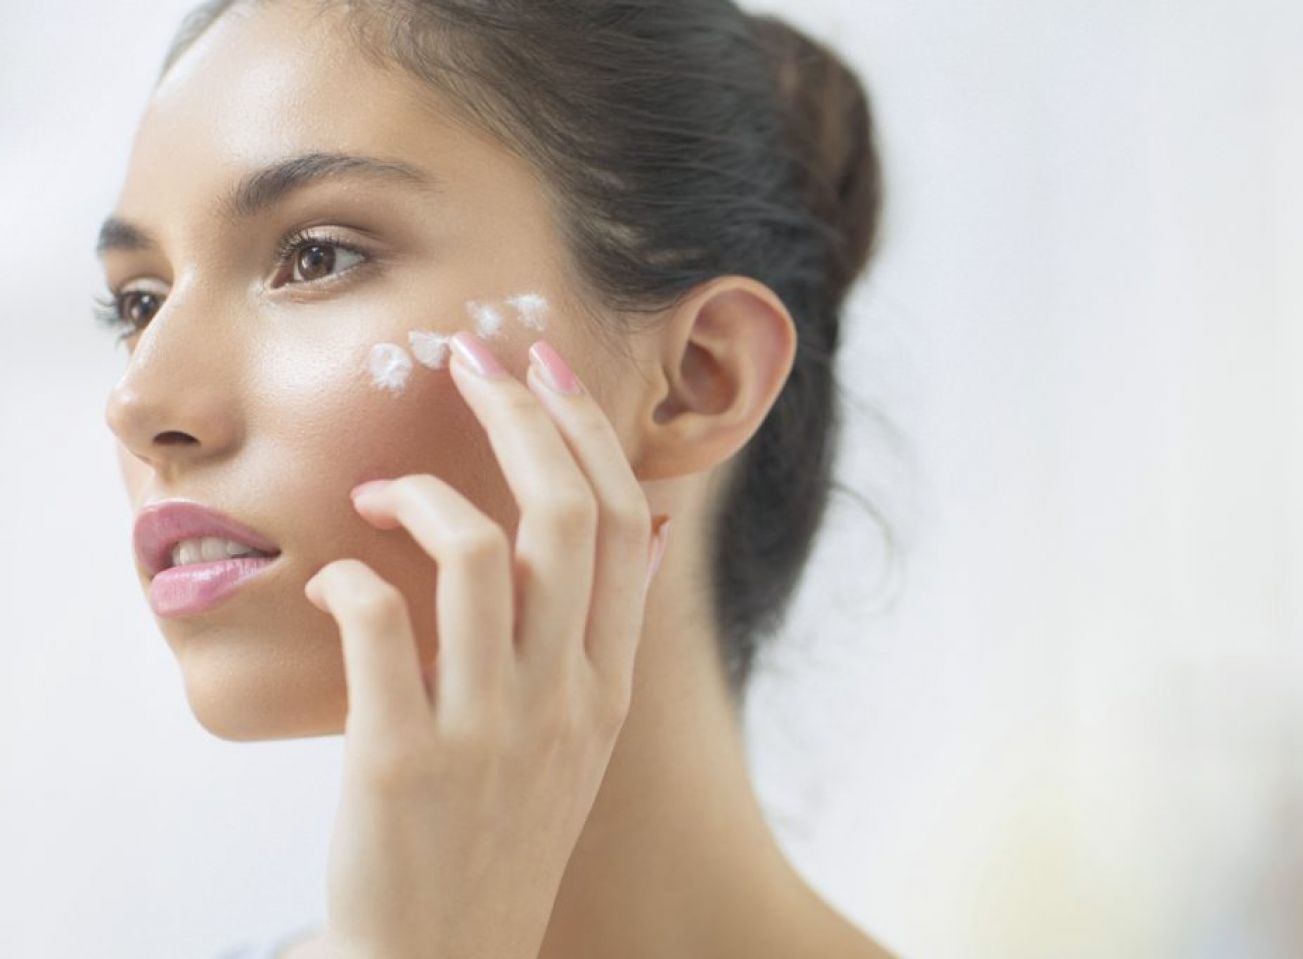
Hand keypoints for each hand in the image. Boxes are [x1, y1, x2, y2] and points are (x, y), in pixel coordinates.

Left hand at [301, 331, 670, 958]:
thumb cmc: (503, 828)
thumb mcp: (584, 733)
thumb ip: (612, 628)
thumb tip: (652, 527)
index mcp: (607, 681)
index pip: (622, 521)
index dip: (585, 428)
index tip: (544, 365)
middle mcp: (563, 695)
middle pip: (564, 514)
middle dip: (518, 414)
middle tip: (472, 362)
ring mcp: (488, 728)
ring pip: (478, 552)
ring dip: (419, 494)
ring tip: (377, 496)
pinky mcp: (402, 759)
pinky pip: (379, 623)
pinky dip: (350, 580)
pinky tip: (335, 582)